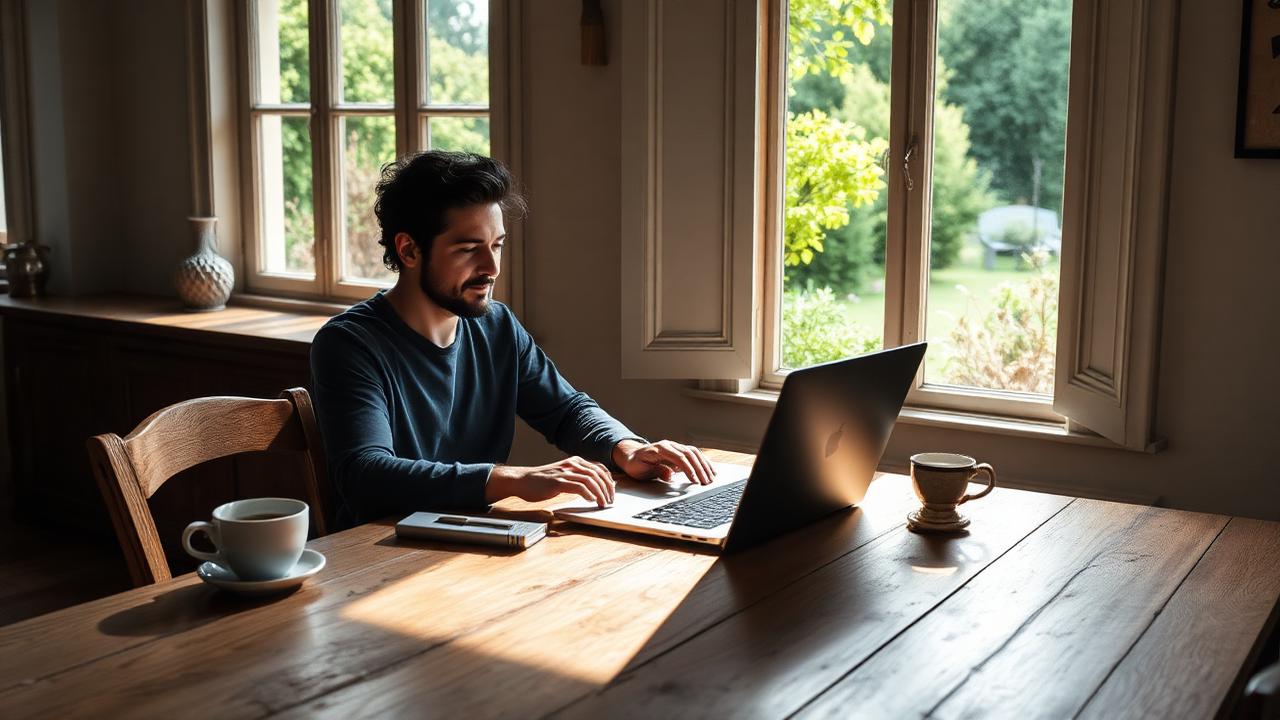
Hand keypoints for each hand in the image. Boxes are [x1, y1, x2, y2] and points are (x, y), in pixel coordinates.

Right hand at [486, 456, 615, 507]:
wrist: (522, 480)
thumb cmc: (542, 481)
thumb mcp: (563, 476)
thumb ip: (578, 478)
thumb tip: (595, 488)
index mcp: (575, 461)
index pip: (599, 468)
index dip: (608, 481)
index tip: (612, 492)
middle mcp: (572, 464)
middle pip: (598, 474)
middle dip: (607, 488)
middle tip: (610, 500)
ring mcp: (565, 472)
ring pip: (590, 480)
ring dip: (599, 493)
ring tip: (602, 503)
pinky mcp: (557, 482)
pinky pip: (578, 486)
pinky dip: (587, 494)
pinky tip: (590, 501)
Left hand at [612, 439, 715, 485]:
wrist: (632, 456)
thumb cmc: (636, 464)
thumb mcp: (641, 470)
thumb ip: (656, 471)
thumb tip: (670, 475)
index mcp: (660, 449)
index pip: (679, 458)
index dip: (689, 469)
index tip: (695, 481)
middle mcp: (669, 445)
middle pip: (689, 454)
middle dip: (700, 469)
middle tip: (706, 482)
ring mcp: (675, 446)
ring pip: (694, 453)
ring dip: (704, 465)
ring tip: (711, 478)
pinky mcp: (679, 450)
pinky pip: (694, 454)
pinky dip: (703, 462)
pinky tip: (709, 470)